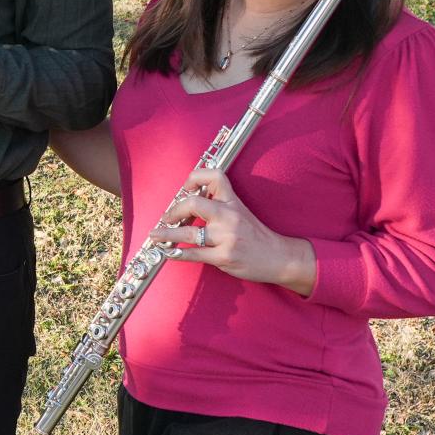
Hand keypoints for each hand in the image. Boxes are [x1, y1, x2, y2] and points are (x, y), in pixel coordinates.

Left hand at [149, 167, 316, 295]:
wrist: (279, 257)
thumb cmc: (256, 234)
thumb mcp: (240, 211)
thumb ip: (219, 203)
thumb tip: (187, 200)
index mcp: (232, 202)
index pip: (214, 176)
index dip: (195, 178)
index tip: (184, 189)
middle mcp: (229, 216)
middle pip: (193, 203)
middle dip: (174, 211)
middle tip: (165, 218)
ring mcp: (226, 238)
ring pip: (188, 233)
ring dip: (166, 234)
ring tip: (155, 235)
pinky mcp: (224, 257)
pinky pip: (193, 254)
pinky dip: (177, 254)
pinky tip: (169, 253)